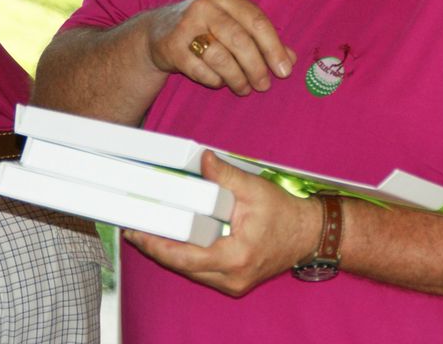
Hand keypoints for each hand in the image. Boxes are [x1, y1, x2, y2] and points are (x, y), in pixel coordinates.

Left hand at [123, 150, 321, 296]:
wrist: (308, 235)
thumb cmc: (285, 214)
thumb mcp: (255, 190)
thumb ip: (225, 175)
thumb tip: (203, 159)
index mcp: (235, 257)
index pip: (185, 257)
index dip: (157, 245)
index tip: (137, 233)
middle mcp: (231, 278)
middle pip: (182, 267)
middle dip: (156, 248)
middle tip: (134, 229)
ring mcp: (231, 283)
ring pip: (189, 271)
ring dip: (168, 252)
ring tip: (146, 232)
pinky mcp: (232, 280)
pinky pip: (200, 270)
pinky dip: (184, 255)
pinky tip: (170, 239)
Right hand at [146, 0, 295, 94]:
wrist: (158, 31)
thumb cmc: (206, 28)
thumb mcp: (234, 25)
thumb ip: (262, 39)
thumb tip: (291, 59)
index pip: (257, 21)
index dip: (274, 48)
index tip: (285, 70)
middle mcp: (205, 6)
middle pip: (240, 40)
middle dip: (256, 67)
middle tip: (264, 85)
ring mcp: (186, 25)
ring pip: (220, 57)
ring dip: (237, 78)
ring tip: (243, 88)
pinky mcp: (172, 46)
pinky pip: (201, 70)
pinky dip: (215, 80)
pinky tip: (219, 82)